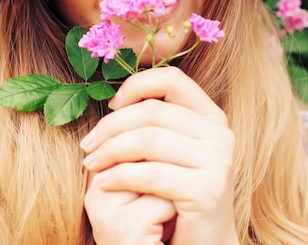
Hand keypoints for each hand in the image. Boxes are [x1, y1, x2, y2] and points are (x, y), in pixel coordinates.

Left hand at [82, 67, 238, 244]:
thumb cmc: (173, 193)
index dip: (136, 85)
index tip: (112, 104)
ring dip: (110, 151)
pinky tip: (103, 183)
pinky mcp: (209, 190)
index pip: (171, 79)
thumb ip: (150, 121)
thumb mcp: (164, 150)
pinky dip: (120, 176)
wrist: (201, 243)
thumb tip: (114, 98)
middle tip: (88, 145)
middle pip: (152, 111)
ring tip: (92, 164)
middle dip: (111, 126)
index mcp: (210, 116)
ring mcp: (218, 161)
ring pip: (148, 140)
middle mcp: (219, 133)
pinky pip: (152, 174)